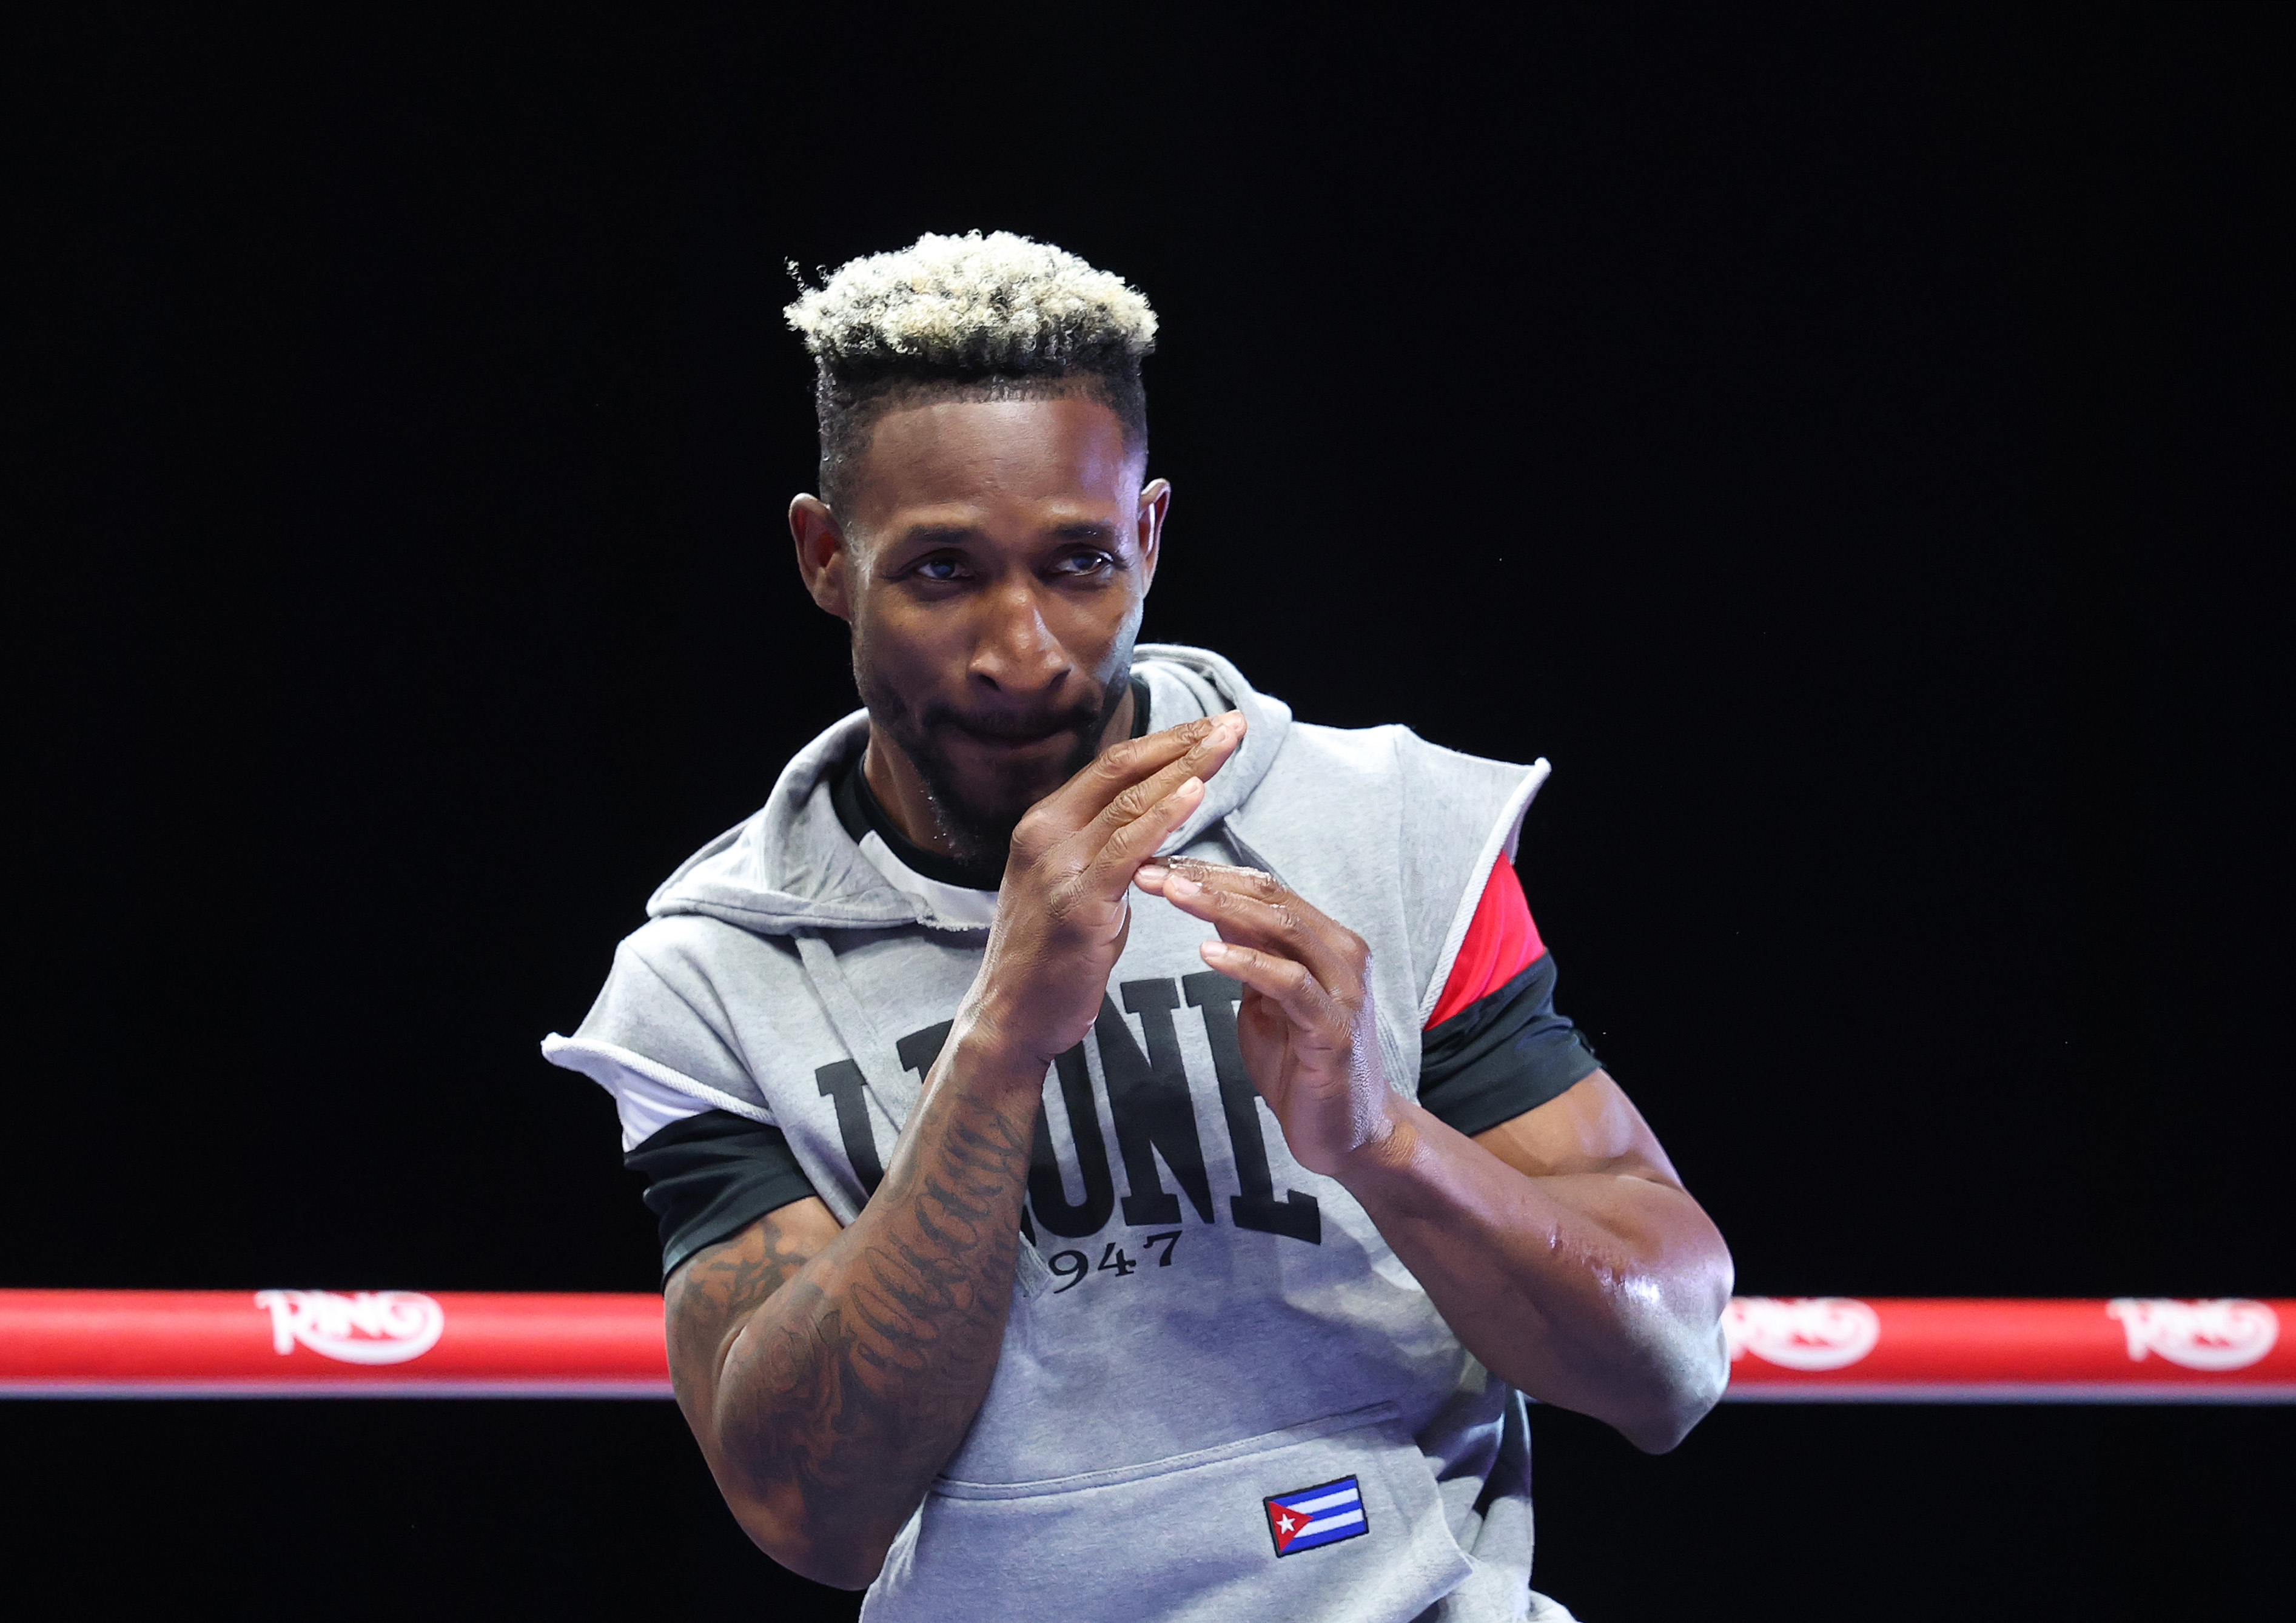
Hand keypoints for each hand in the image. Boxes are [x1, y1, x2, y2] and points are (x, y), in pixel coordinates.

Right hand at [967, 713, 1246, 1069]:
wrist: (1011, 1018)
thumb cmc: (1051, 957)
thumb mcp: (1075, 886)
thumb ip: (1108, 851)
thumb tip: (1154, 825)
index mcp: (1044, 824)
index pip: (1112, 765)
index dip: (1165, 741)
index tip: (1211, 725)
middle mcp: (1045, 834)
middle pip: (1123, 770)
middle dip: (1184, 741)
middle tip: (1234, 720)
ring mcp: (1057, 867)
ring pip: (1130, 801)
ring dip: (1187, 767)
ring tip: (1230, 740)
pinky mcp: (1076, 904)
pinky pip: (1127, 850)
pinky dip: (1164, 816)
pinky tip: (1197, 791)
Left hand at [1133, 861, 1400, 1177]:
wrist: (1346, 1133)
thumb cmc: (1301, 1063)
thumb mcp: (1265, 998)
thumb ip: (1248, 952)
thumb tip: (1209, 905)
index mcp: (1325, 941)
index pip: (1264, 889)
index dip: (1209, 873)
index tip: (1156, 865)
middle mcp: (1341, 954)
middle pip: (1270, 898)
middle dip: (1206, 881)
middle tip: (1151, 871)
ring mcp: (1342, 990)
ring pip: (1281, 929)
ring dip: (1221, 908)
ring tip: (1172, 894)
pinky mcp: (1333, 1029)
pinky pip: (1289, 984)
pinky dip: (1247, 963)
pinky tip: (1207, 954)